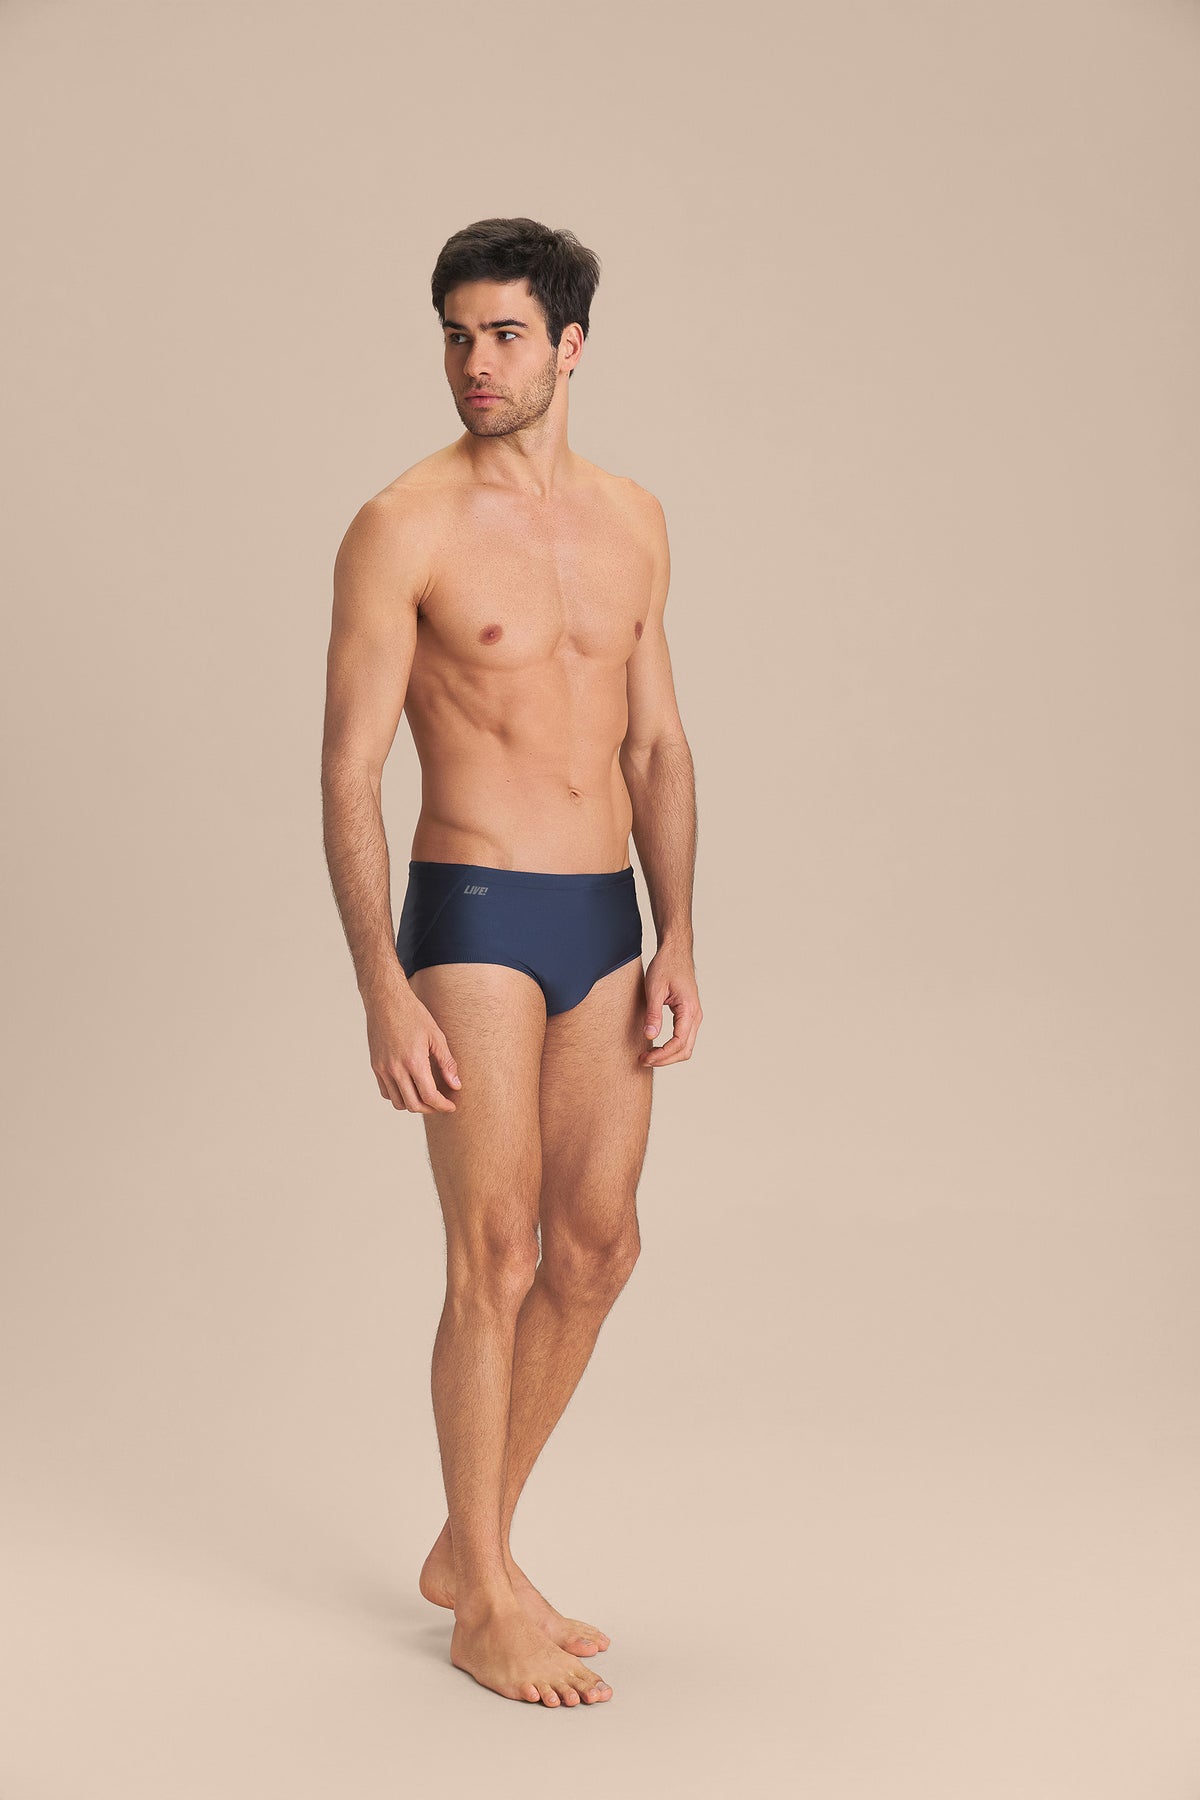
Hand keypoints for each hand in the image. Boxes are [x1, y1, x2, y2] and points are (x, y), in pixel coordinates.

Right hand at [365, 982, 461, 1112]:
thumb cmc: (413, 1014)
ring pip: (398, 1102)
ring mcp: (383, 1069)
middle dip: (430, 1109)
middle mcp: (395, 1069)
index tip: (451, 1106)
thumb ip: (447, 1063)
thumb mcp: (436, 1036)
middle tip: (441, 1104)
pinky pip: (386, 1091)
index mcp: (413, 1061)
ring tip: (425, 1096)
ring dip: (413, 1104)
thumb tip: (456, 1085)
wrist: (385, 1000)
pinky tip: (409, 1087)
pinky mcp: (375, 1066)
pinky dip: (398, 1096)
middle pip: (413, 1104)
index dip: (442, 1105)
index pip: (429, 1096)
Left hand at [638, 944, 701, 1066]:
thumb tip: (650, 1036)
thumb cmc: (666, 966)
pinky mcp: (688, 1014)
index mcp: (689, 1010)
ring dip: (668, 1055)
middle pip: (685, 1050)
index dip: (661, 1055)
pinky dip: (671, 1047)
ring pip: (686, 1046)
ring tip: (648, 1056)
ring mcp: (694, 1016)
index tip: (645, 1057)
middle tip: (643, 1060)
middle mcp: (696, 1015)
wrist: (676, 951)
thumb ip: (653, 1014)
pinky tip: (656, 1046)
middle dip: (664, 1059)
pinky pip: (684, 1038)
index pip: (678, 1043)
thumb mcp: (655, 989)